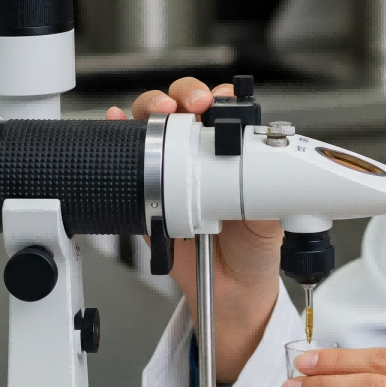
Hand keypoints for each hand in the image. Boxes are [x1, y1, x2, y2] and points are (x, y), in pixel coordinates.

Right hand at [106, 77, 282, 381]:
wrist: (229, 291)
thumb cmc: (253, 249)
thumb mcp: (270, 221)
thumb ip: (268, 198)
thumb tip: (267, 178)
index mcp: (233, 155)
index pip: (224, 111)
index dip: (218, 98)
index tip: (214, 103)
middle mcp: (201, 155)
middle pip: (185, 107)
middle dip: (183, 95)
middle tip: (189, 106)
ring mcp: (171, 170)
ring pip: (153, 124)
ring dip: (150, 108)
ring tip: (157, 111)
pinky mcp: (146, 193)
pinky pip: (128, 158)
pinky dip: (117, 132)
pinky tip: (115, 120)